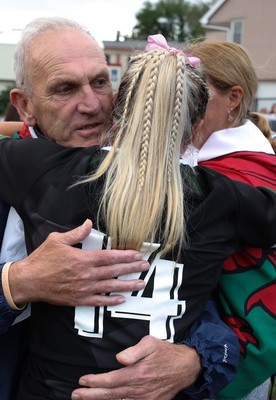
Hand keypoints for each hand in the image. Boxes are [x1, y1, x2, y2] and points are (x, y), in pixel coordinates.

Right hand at [9, 219, 148, 306]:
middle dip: (132, 268)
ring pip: (110, 286)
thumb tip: (89, 223)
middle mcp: (87, 274)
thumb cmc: (42, 259)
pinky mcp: (79, 299)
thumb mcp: (57, 240)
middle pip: (114, 271)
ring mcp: (84, 288)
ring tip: (141, 283)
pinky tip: (122, 298)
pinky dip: (111, 300)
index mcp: (83, 258)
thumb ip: (76, 233)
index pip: (110, 256)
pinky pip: (99, 301)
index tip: (137, 254)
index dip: (126, 255)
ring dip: (127, 285)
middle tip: (145, 267)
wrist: (29, 281)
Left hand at [71, 335, 201, 399]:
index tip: (82, 380)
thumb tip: (119, 358)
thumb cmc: (165, 352)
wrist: (186, 367)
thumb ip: (134, 351)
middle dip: (90, 396)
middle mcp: (139, 389)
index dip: (94, 382)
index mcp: (137, 373)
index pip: (110, 380)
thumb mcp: (151, 343)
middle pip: (110, 395)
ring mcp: (145, 399)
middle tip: (75, 395)